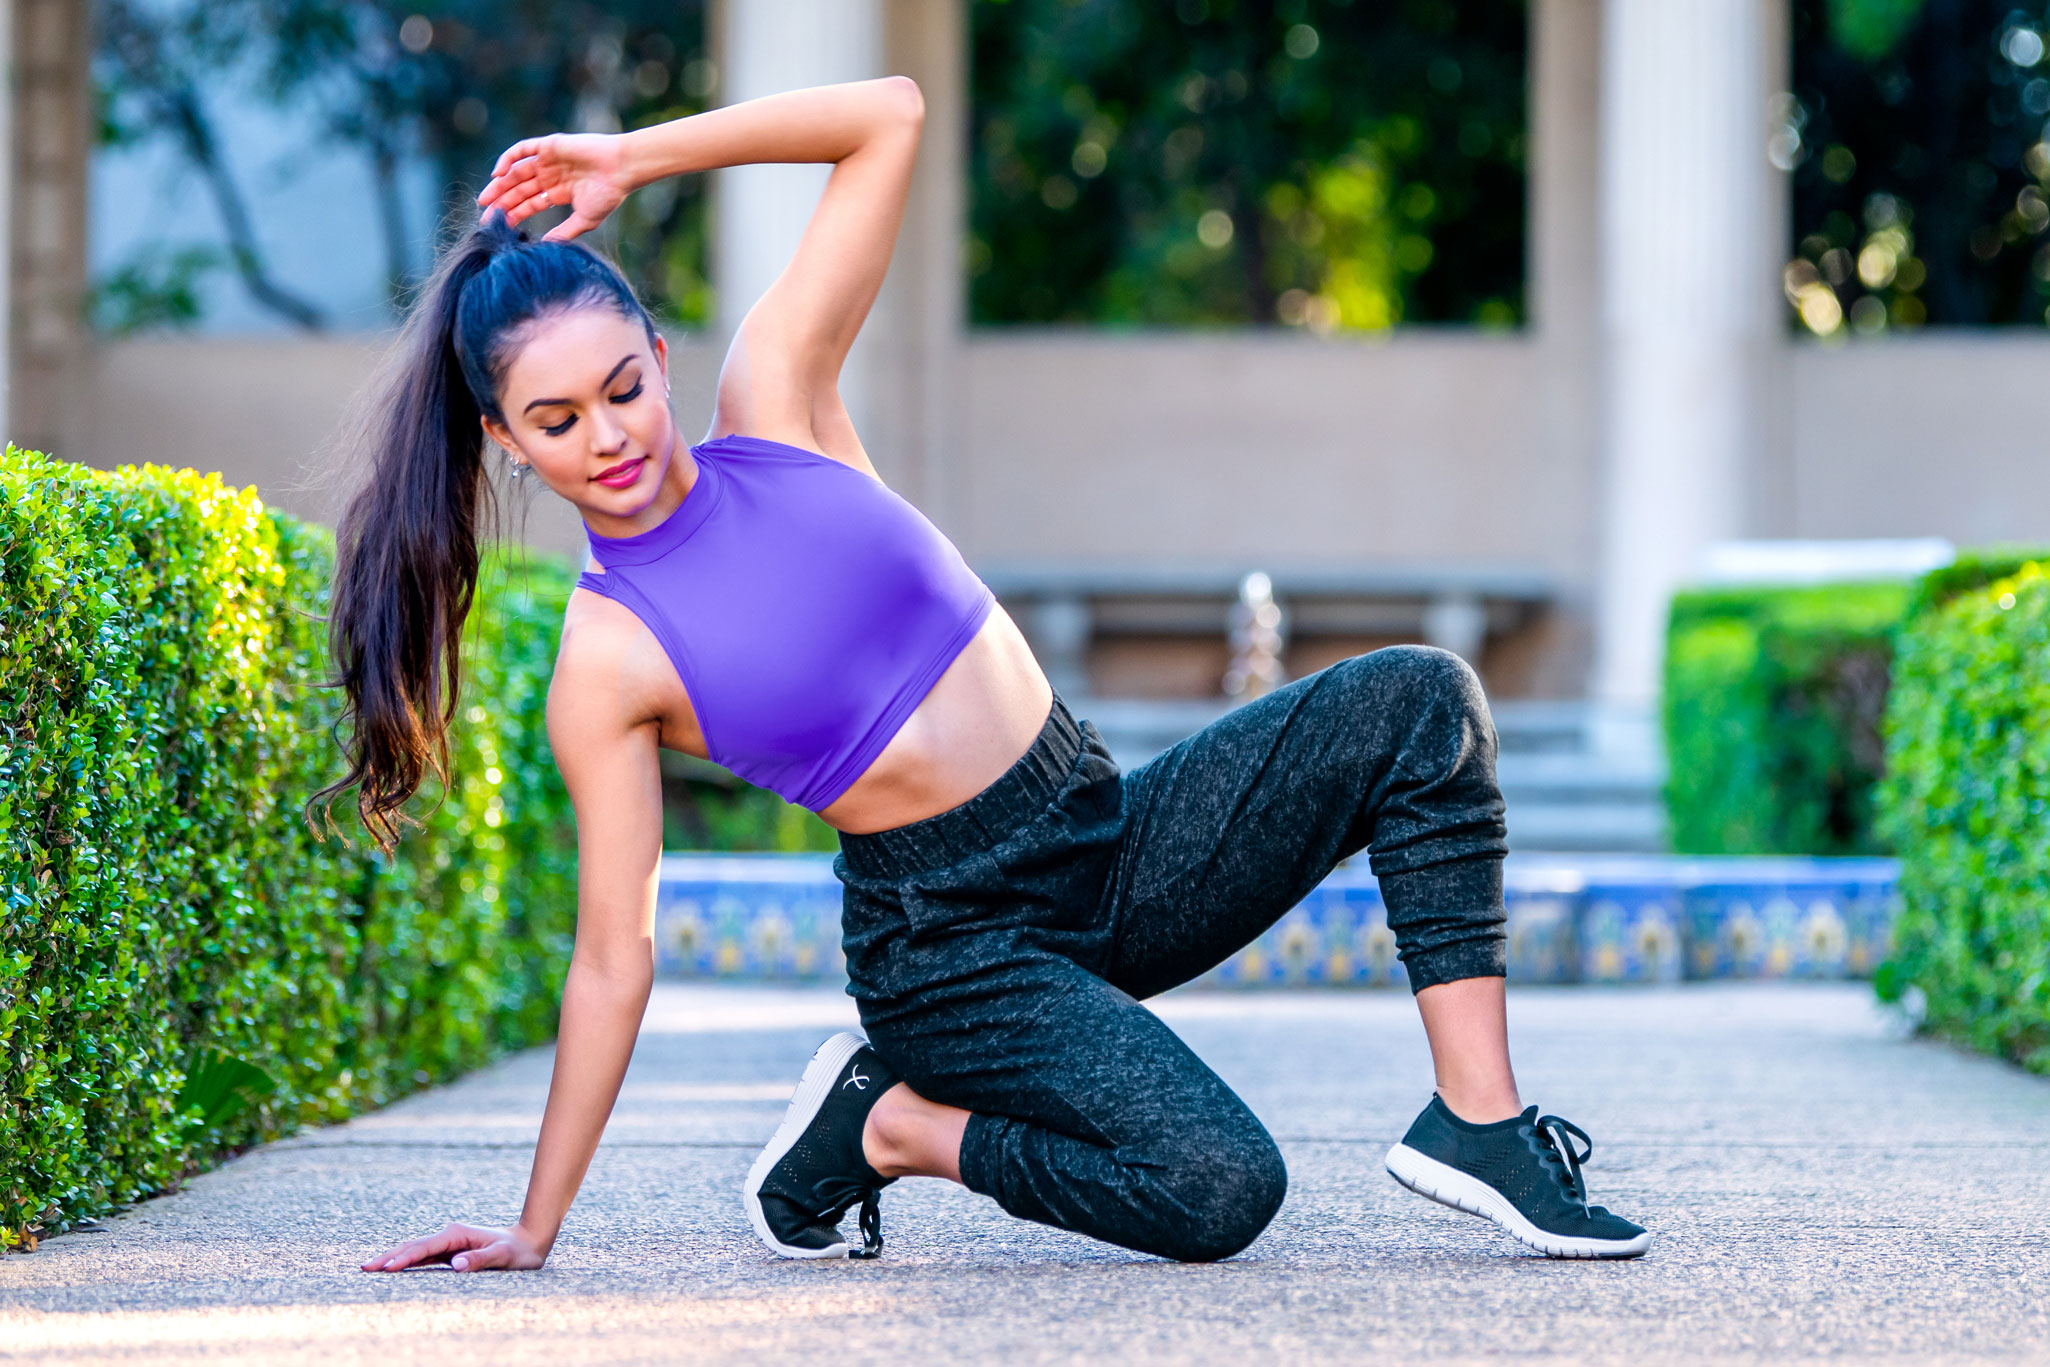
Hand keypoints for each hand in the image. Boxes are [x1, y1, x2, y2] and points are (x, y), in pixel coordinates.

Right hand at [360, 1220, 549, 1272]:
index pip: (424, 1248)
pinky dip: (406, 1262)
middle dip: (389, 1257)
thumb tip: (456, 1264)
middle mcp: (449, 1236)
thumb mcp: (503, 1256)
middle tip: (364, 1267)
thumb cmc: (518, 1251)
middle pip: (413, 1246)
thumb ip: (480, 1259)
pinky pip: (423, 1257)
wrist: (529, 1240)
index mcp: (457, 1234)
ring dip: (393, 1258)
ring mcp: (448, 1243)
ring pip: (415, 1250)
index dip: (405, 1259)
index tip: (386, 1269)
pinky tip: (394, 1268)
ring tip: (371, 1268)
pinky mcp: (450, 1251)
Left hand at [477, 133, 632, 240]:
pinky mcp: (549, 145)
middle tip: (485, 214)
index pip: (530, 203)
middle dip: (502, 201)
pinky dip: (508, 159)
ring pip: (516, 172)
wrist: (621, 168)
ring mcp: (549, 159)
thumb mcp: (585, 219)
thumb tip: (545, 246)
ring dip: (500, 184)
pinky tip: (498, 173)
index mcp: (559, 193)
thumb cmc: (609, 194)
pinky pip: (522, 150)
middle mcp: (551, 176)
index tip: (498, 226)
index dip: (513, 214)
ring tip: (485, 198)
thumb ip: (564, 232)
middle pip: (519, 189)